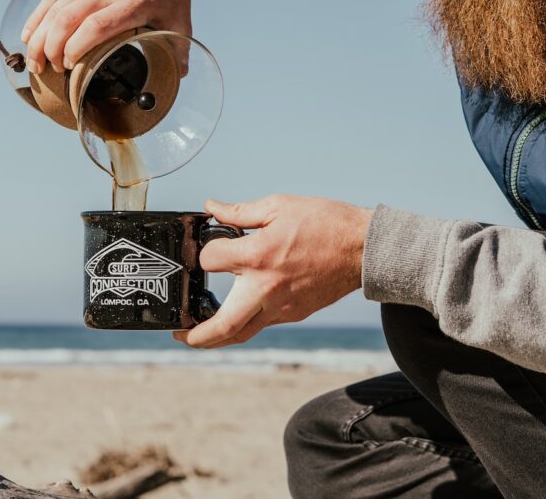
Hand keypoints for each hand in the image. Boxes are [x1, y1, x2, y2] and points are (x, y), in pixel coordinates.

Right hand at [20, 0, 204, 73]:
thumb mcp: (181, 16)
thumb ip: (179, 48)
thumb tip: (180, 77)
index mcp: (132, 4)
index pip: (95, 28)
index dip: (76, 50)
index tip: (69, 67)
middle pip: (67, 21)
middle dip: (50, 50)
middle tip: (48, 71)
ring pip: (55, 9)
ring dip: (38, 37)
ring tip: (33, 60)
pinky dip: (37, 16)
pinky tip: (29, 34)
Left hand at [174, 195, 372, 348]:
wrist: (366, 249)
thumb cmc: (326, 224)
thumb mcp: (279, 206)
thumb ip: (239, 212)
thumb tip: (212, 208)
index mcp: (258, 257)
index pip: (211, 261)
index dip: (204, 253)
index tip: (208, 247)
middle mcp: (266, 289)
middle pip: (223, 326)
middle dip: (196, 336)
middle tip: (179, 333)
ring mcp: (281, 307)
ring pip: (242, 333)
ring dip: (216, 338)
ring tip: (198, 334)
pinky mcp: (294, 313)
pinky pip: (262, 323)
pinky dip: (244, 322)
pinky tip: (236, 312)